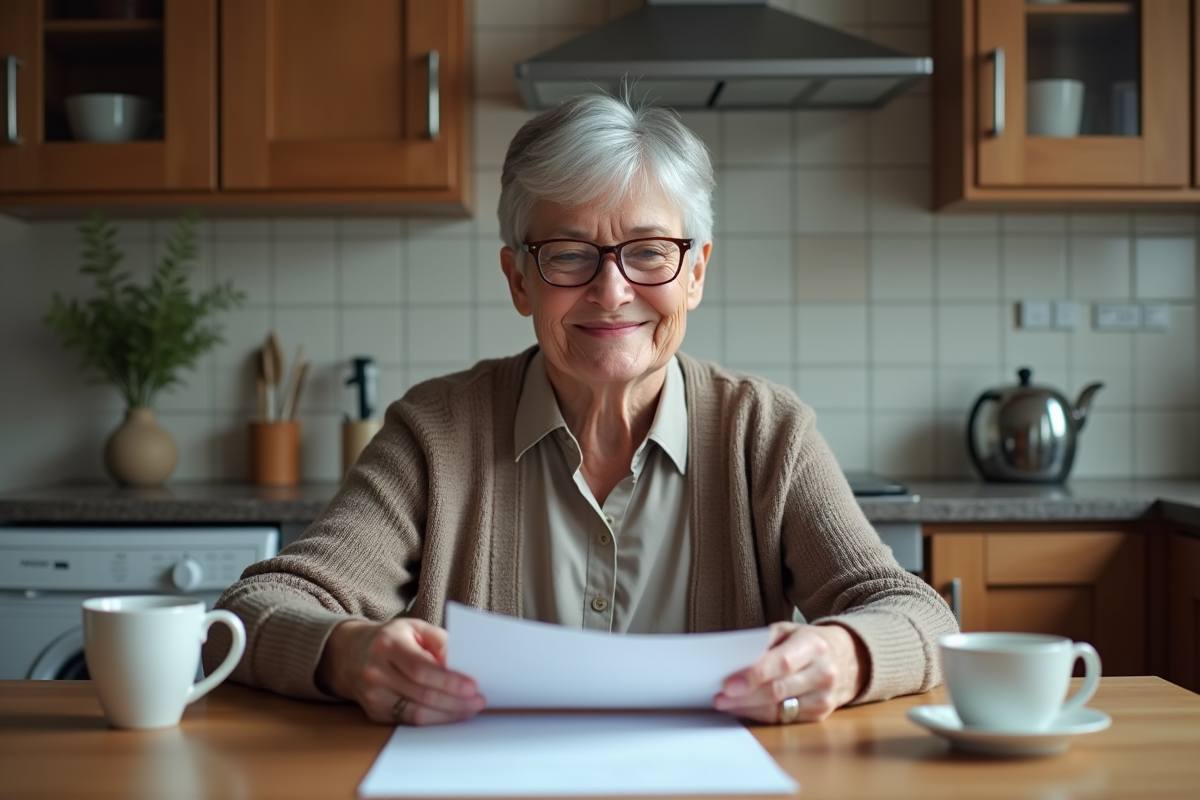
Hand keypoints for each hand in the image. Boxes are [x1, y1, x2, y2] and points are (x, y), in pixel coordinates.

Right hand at [316, 617, 485, 725]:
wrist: (351, 654)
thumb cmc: (392, 639)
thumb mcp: (415, 628)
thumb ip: (440, 641)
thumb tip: (461, 663)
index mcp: (388, 645)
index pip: (421, 669)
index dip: (449, 681)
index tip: (473, 686)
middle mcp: (376, 671)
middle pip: (421, 694)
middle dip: (455, 701)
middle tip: (478, 701)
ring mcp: (372, 695)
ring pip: (416, 714)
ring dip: (447, 715)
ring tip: (468, 710)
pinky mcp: (374, 712)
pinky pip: (408, 721)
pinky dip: (433, 720)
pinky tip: (449, 714)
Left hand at [714, 622, 867, 723]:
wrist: (848, 657)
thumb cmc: (807, 642)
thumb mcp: (788, 630)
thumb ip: (764, 642)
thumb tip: (735, 661)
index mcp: (814, 645)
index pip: (782, 663)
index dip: (753, 675)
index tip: (728, 684)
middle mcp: (823, 673)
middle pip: (778, 690)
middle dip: (745, 696)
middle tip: (719, 697)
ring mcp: (825, 697)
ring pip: (779, 709)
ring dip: (748, 708)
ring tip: (725, 704)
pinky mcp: (821, 714)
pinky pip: (784, 719)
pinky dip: (760, 715)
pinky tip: (743, 709)